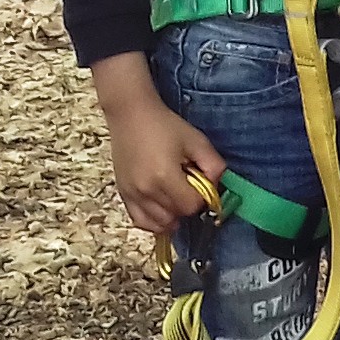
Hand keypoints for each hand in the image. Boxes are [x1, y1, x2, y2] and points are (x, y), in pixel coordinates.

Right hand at [91, 54, 223, 234]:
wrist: (132, 116)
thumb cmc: (165, 126)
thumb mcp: (198, 141)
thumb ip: (214, 166)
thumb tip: (216, 187)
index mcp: (164, 177)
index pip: (191, 205)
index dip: (202, 198)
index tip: (201, 183)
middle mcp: (145, 190)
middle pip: (176, 216)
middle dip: (187, 204)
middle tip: (188, 185)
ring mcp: (131, 194)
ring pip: (159, 223)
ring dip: (173, 215)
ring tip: (176, 195)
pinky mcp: (123, 194)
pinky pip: (140, 221)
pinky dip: (154, 221)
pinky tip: (164, 210)